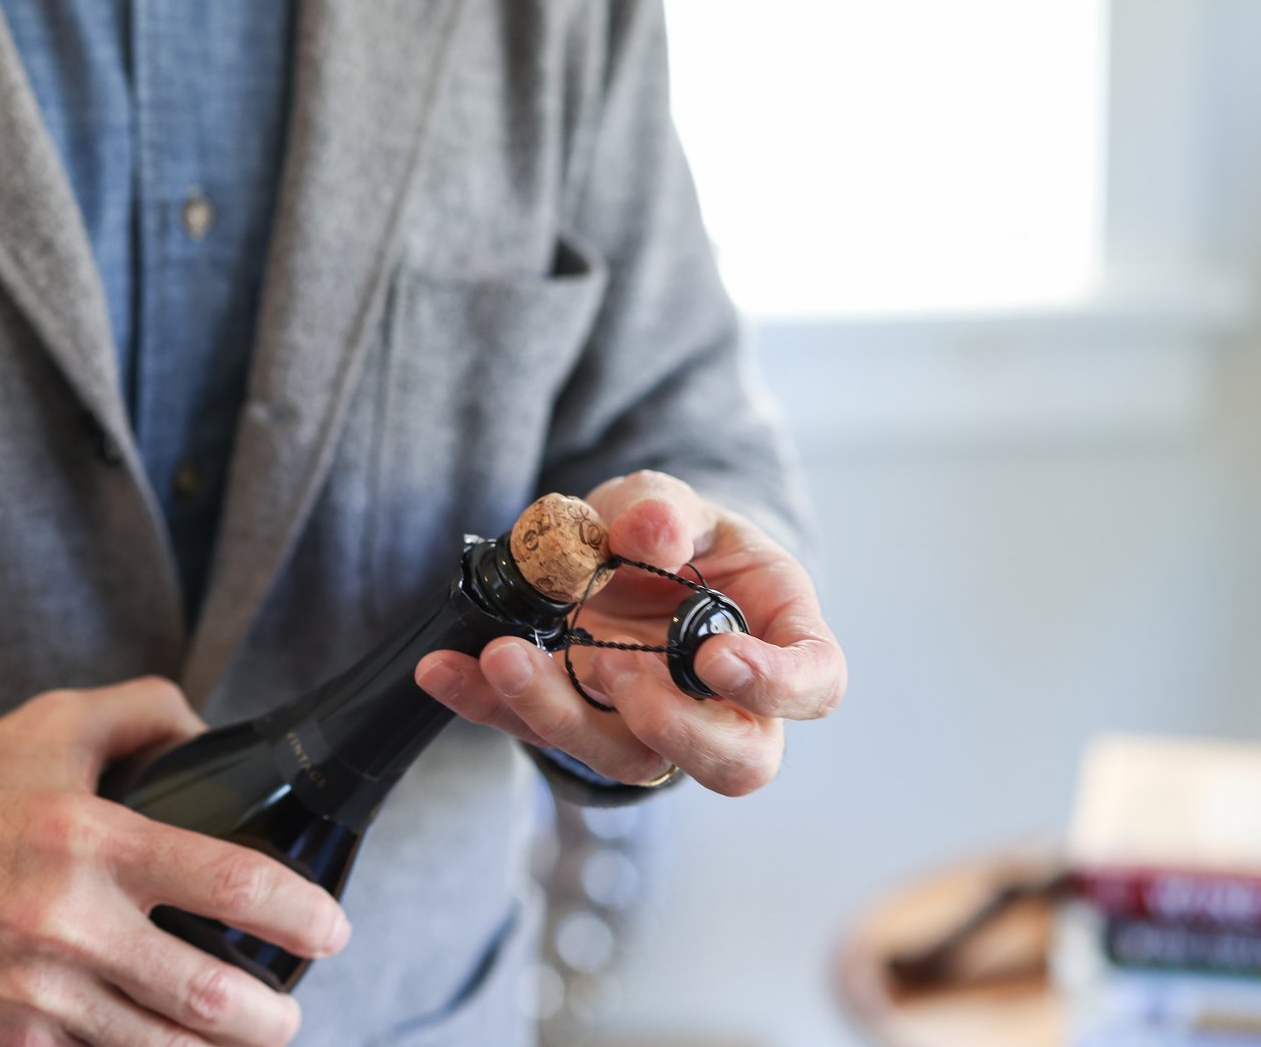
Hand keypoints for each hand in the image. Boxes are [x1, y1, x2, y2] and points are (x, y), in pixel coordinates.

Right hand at [0, 676, 350, 1046]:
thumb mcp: (52, 725)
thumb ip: (144, 714)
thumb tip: (212, 734)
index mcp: (88, 839)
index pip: (227, 880)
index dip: (299, 913)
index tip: (331, 929)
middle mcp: (68, 923)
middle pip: (208, 996)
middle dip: (270, 1015)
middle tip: (288, 1007)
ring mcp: (37, 996)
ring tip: (241, 1038)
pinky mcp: (9, 1044)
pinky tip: (162, 1046)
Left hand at [412, 471, 844, 796]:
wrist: (609, 550)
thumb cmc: (666, 531)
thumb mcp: (666, 499)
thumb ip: (663, 507)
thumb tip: (651, 529)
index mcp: (774, 632)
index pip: (815, 682)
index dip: (779, 686)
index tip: (716, 657)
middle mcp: (722, 700)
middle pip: (733, 761)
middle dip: (673, 730)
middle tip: (613, 669)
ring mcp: (649, 724)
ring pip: (627, 760)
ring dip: (562, 716)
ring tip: (509, 656)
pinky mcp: (576, 725)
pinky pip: (534, 734)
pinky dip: (484, 703)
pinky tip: (445, 669)